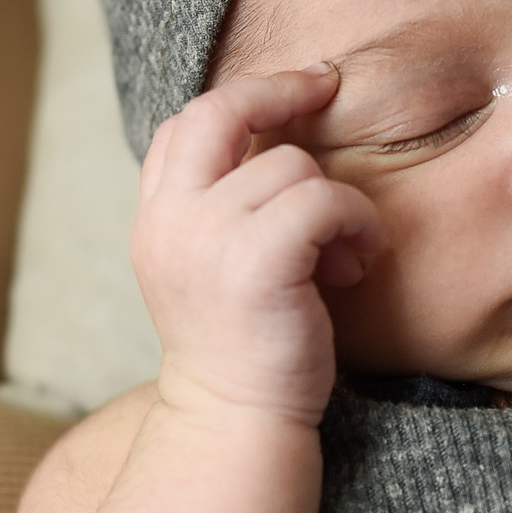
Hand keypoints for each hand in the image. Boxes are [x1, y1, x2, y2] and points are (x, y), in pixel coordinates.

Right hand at [132, 65, 386, 424]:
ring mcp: (207, 239)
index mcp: (155, 219)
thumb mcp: (212, 267)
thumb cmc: (245, 348)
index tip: (295, 90)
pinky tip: (356, 263)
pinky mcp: (257, 263)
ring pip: (293, 165)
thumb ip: (222, 208)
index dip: (243, 96)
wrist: (238, 424)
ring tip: (344, 254)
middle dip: (282, 88)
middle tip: (327, 87)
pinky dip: (356, 224)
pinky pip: (323, 201)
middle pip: (222, 111)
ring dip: (338, 203)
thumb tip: (282, 141)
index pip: (185, 124)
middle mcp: (171, 221)